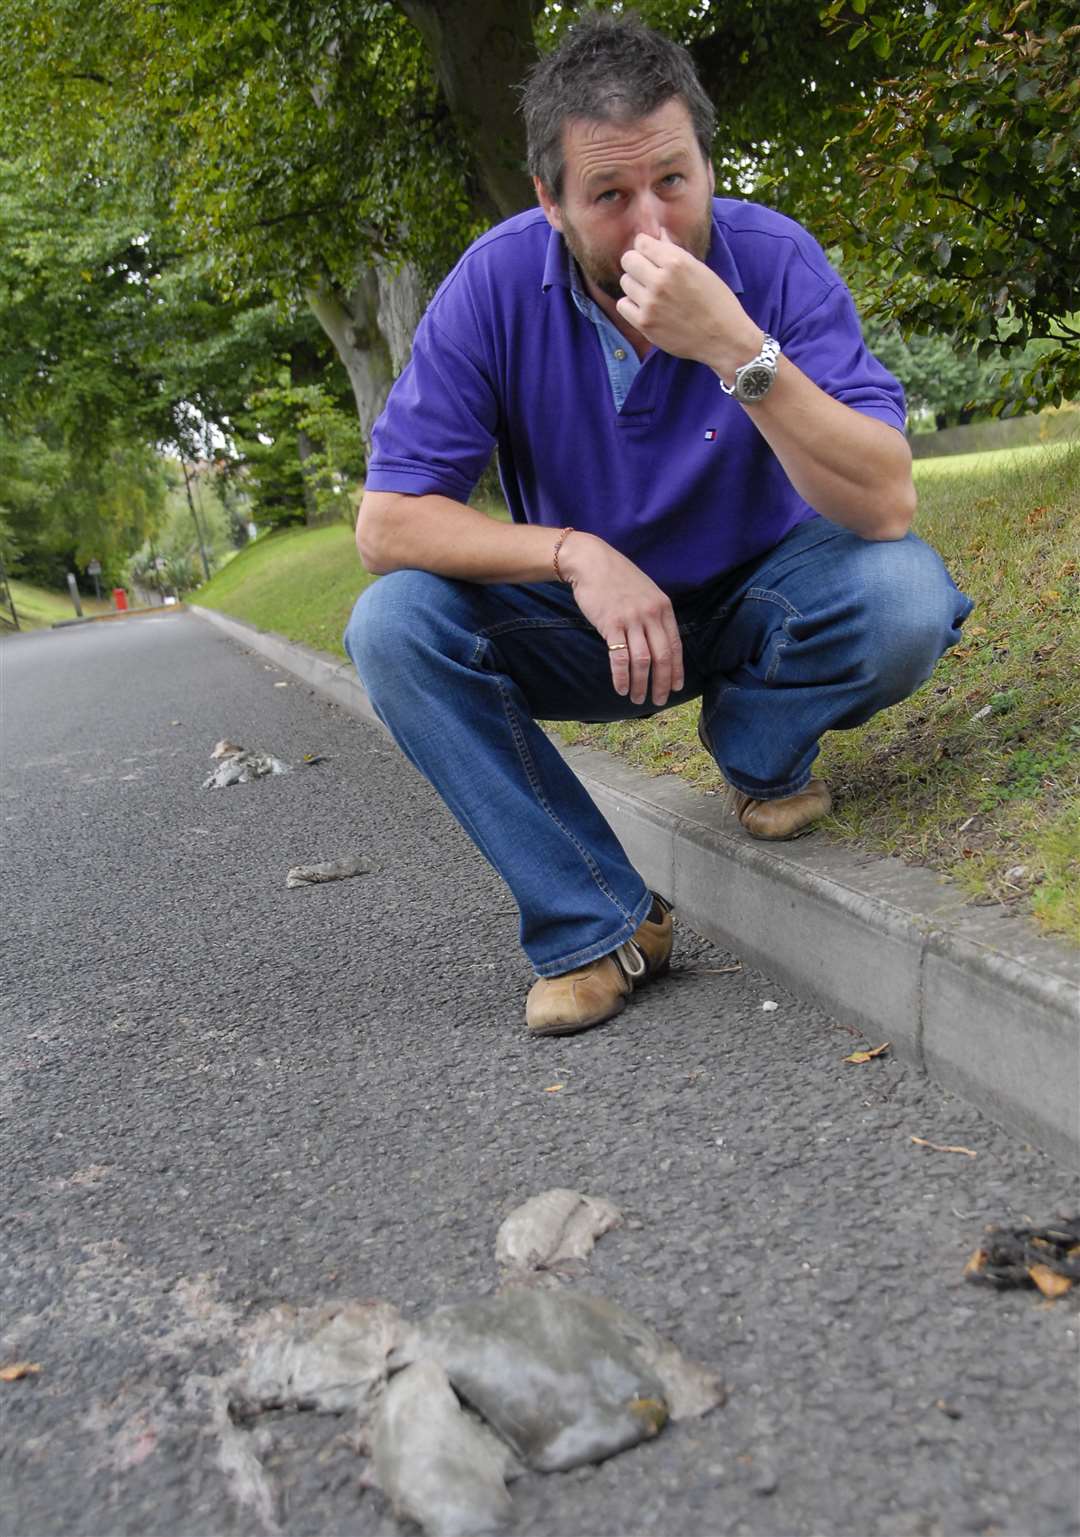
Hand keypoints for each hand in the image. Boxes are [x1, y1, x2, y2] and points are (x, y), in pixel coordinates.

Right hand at [558, 532, 682, 707]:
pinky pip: (620, 657)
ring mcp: (631, 619)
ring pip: (642, 660)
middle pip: (662, 657)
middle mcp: (651, 614)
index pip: (675, 646)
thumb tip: (659, 642)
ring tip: (638, 699)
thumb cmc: (617, 578)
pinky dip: (622, 676)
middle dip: (662, 683)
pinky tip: (622, 688)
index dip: (676, 670)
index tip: (676, 688)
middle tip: (659, 701)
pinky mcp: (611, 624)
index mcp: (663, 608)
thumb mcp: (645, 592)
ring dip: (641, 684)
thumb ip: (654, 615)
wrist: (592, 562)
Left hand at [616, 229, 759, 375]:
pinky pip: (623, 305)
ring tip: (652, 294)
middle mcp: (660, 280)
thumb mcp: (700, 269)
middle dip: (637, 264)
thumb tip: (656, 234)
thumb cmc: (717, 302)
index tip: (652, 256)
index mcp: (676, 262)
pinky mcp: (644, 323)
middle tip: (648, 274)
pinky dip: (631, 305)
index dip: (646, 248)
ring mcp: (650, 303)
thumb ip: (674, 251)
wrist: (724, 338)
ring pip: (625, 282)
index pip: (641, 242)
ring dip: (636, 286)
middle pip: (628, 260)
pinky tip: (647, 308)